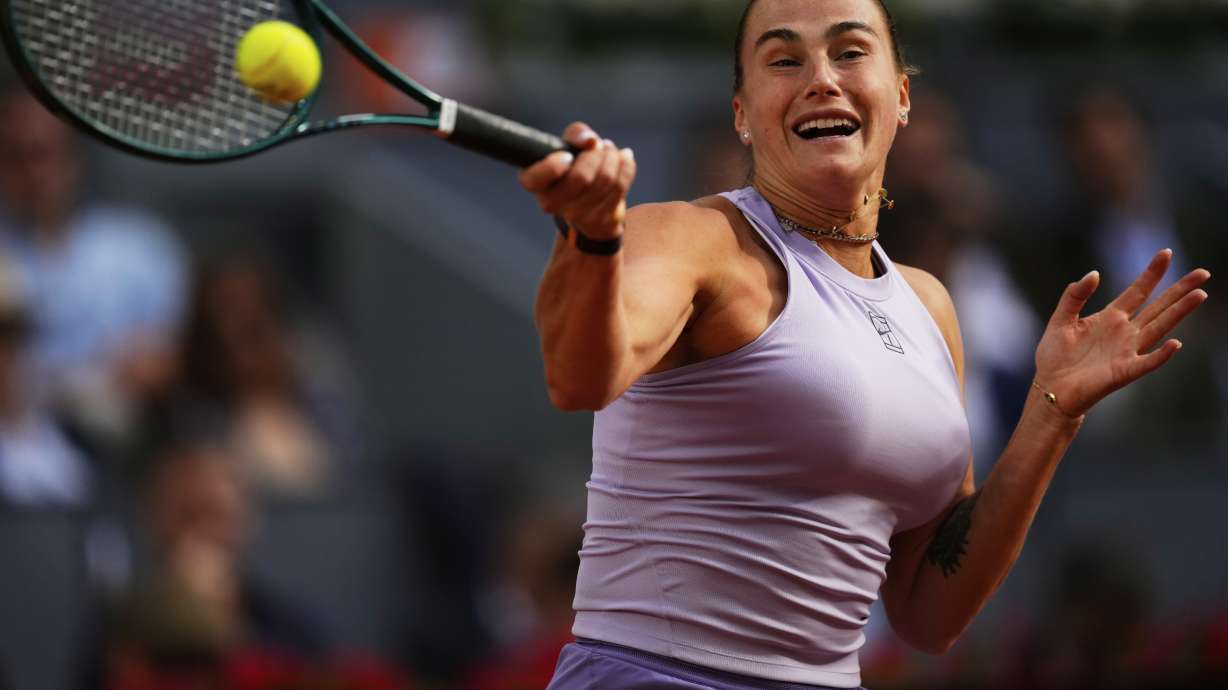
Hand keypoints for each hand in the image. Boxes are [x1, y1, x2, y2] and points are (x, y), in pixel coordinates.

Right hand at [518, 122, 635, 240]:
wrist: (590, 198)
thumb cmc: (574, 164)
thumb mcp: (569, 144)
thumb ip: (576, 134)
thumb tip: (590, 140)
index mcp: (534, 183)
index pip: (536, 178)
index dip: (554, 165)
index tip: (568, 156)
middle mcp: (550, 204)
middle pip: (581, 178)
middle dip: (596, 154)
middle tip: (598, 146)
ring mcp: (576, 216)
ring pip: (605, 180)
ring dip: (612, 157)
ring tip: (610, 151)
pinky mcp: (600, 221)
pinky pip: (620, 186)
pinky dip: (626, 166)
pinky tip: (623, 158)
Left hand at [1034, 249, 1209, 416]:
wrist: (1049, 388)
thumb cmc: (1054, 356)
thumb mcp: (1060, 319)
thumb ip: (1075, 296)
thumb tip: (1094, 273)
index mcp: (1110, 317)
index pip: (1137, 291)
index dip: (1151, 273)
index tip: (1166, 252)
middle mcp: (1125, 332)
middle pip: (1158, 306)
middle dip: (1180, 290)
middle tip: (1202, 273)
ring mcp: (1127, 351)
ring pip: (1160, 328)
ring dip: (1179, 312)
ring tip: (1199, 294)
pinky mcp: (1124, 372)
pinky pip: (1147, 362)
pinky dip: (1161, 354)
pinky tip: (1175, 343)